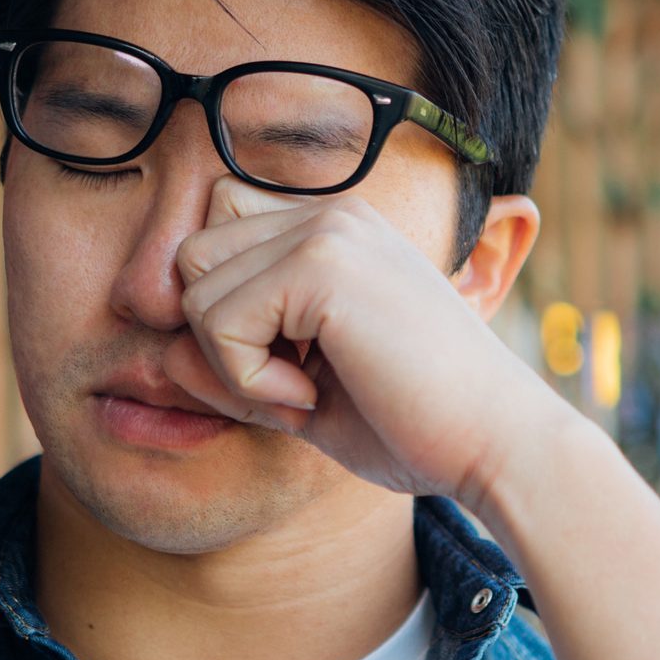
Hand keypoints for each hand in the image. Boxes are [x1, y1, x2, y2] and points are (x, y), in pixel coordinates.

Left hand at [163, 174, 539, 505]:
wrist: (496, 445)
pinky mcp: (323, 264)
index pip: (217, 245)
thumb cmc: (413, 425)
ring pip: (194, 289)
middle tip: (289, 389)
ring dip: (232, 364)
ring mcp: (328, 230)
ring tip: (307, 392)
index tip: (288, 375)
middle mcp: (330, 213)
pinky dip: (248, 380)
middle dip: (218, 340)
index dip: (227, 320)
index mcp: (335, 229)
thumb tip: (162, 355)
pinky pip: (217, 323)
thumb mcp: (301, 394)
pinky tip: (312, 396)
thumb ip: (233, 367)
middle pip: (192, 259)